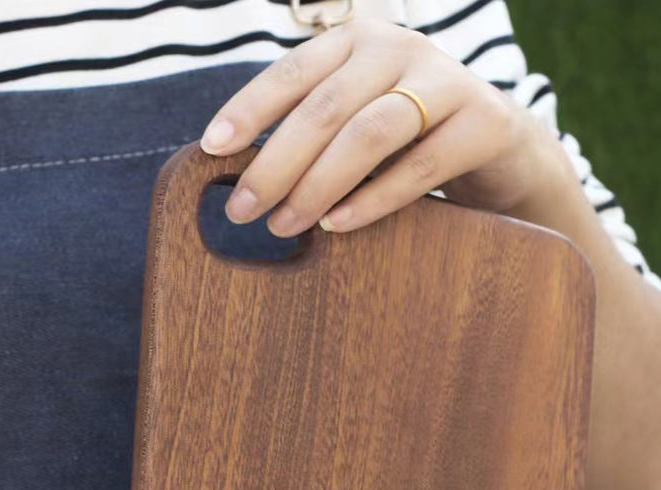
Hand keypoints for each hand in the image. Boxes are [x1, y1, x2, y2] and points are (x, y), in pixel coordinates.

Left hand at [200, 16, 566, 234]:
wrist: (500, 142)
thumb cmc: (409, 137)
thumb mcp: (357, 120)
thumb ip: (313, 130)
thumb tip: (243, 174)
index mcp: (359, 41)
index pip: (293, 71)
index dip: (249, 108)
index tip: (212, 148)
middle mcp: (400, 49)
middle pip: (326, 108)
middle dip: (276, 163)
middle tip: (241, 211)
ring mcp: (446, 82)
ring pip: (370, 134)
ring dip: (318, 184)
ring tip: (283, 226)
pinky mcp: (483, 123)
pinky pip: (420, 167)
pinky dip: (373, 200)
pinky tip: (337, 226)